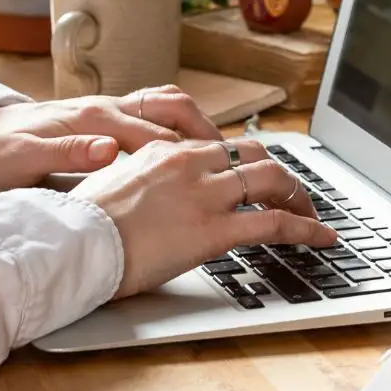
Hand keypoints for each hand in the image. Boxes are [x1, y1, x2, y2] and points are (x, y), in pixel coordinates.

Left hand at [0, 85, 222, 193]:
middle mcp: (106, 107)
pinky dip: (180, 129)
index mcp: (92, 118)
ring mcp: (108, 110)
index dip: (189, 151)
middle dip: (207, 131)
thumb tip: (109, 150)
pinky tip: (190, 155)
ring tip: (224, 156)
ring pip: (168, 107)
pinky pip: (155, 115)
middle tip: (236, 160)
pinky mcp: (105, 120)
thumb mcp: (22, 161)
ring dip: (198, 127)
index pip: (154, 131)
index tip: (219, 171)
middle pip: (173, 107)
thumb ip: (67, 155)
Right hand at [70, 138, 337, 298]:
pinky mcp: (213, 229)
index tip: (257, 176)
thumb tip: (155, 200)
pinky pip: (273, 222)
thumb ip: (143, 185)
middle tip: (293, 192)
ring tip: (313, 213)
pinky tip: (320, 237)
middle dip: (280, 173)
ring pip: (271, 180)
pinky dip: (305, 228)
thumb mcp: (113, 190)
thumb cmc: (80, 227)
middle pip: (253, 154)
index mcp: (164, 152)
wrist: (69, 244)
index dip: (247, 162)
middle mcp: (189, 162)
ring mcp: (204, 193)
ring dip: (299, 195)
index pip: (220, 146)